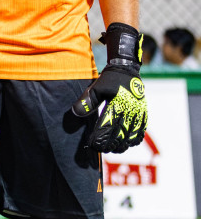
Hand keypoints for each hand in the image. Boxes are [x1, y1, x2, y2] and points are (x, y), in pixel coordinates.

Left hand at [72, 23, 146, 152]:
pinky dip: (135, 138)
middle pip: (121, 133)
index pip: (108, 125)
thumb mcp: (95, 88)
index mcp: (118, 104)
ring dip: (123, 143)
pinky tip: (128, 144)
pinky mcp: (143, 112)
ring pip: (132, 133)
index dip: (101, 137)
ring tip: (114, 149)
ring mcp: (139, 112)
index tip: (93, 145)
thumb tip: (76, 113)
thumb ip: (87, 101)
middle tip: (102, 149)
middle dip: (111, 143)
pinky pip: (141, 128)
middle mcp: (130, 109)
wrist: (127, 70)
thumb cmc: (108, 80)